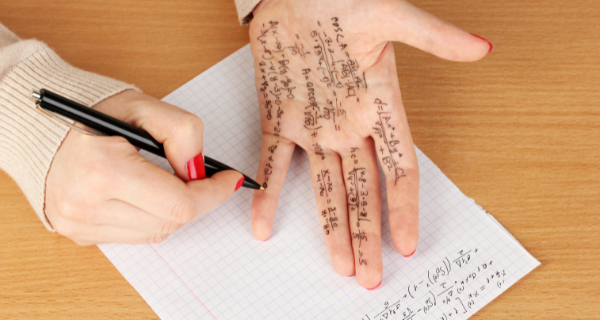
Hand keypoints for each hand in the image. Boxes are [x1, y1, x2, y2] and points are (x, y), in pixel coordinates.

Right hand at [45, 90, 243, 244]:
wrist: (40, 127)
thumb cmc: (93, 111)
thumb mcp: (142, 106)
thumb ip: (181, 132)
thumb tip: (201, 170)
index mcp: (102, 172)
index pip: (180, 203)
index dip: (214, 194)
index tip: (230, 179)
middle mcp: (87, 206)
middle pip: (172, 221)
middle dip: (197, 199)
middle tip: (203, 177)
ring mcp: (80, 225)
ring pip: (158, 232)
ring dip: (175, 209)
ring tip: (168, 180)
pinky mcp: (79, 234)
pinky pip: (136, 235)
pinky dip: (152, 216)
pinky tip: (146, 193)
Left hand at [249, 0, 490, 287]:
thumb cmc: (341, 0)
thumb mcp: (389, 15)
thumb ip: (431, 35)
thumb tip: (479, 48)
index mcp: (380, 106)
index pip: (400, 168)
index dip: (404, 207)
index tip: (407, 243)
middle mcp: (349, 125)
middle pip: (364, 191)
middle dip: (368, 234)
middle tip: (371, 275)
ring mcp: (314, 126)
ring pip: (326, 187)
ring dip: (331, 227)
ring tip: (339, 265)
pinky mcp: (279, 118)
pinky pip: (274, 162)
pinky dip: (269, 192)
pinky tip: (264, 224)